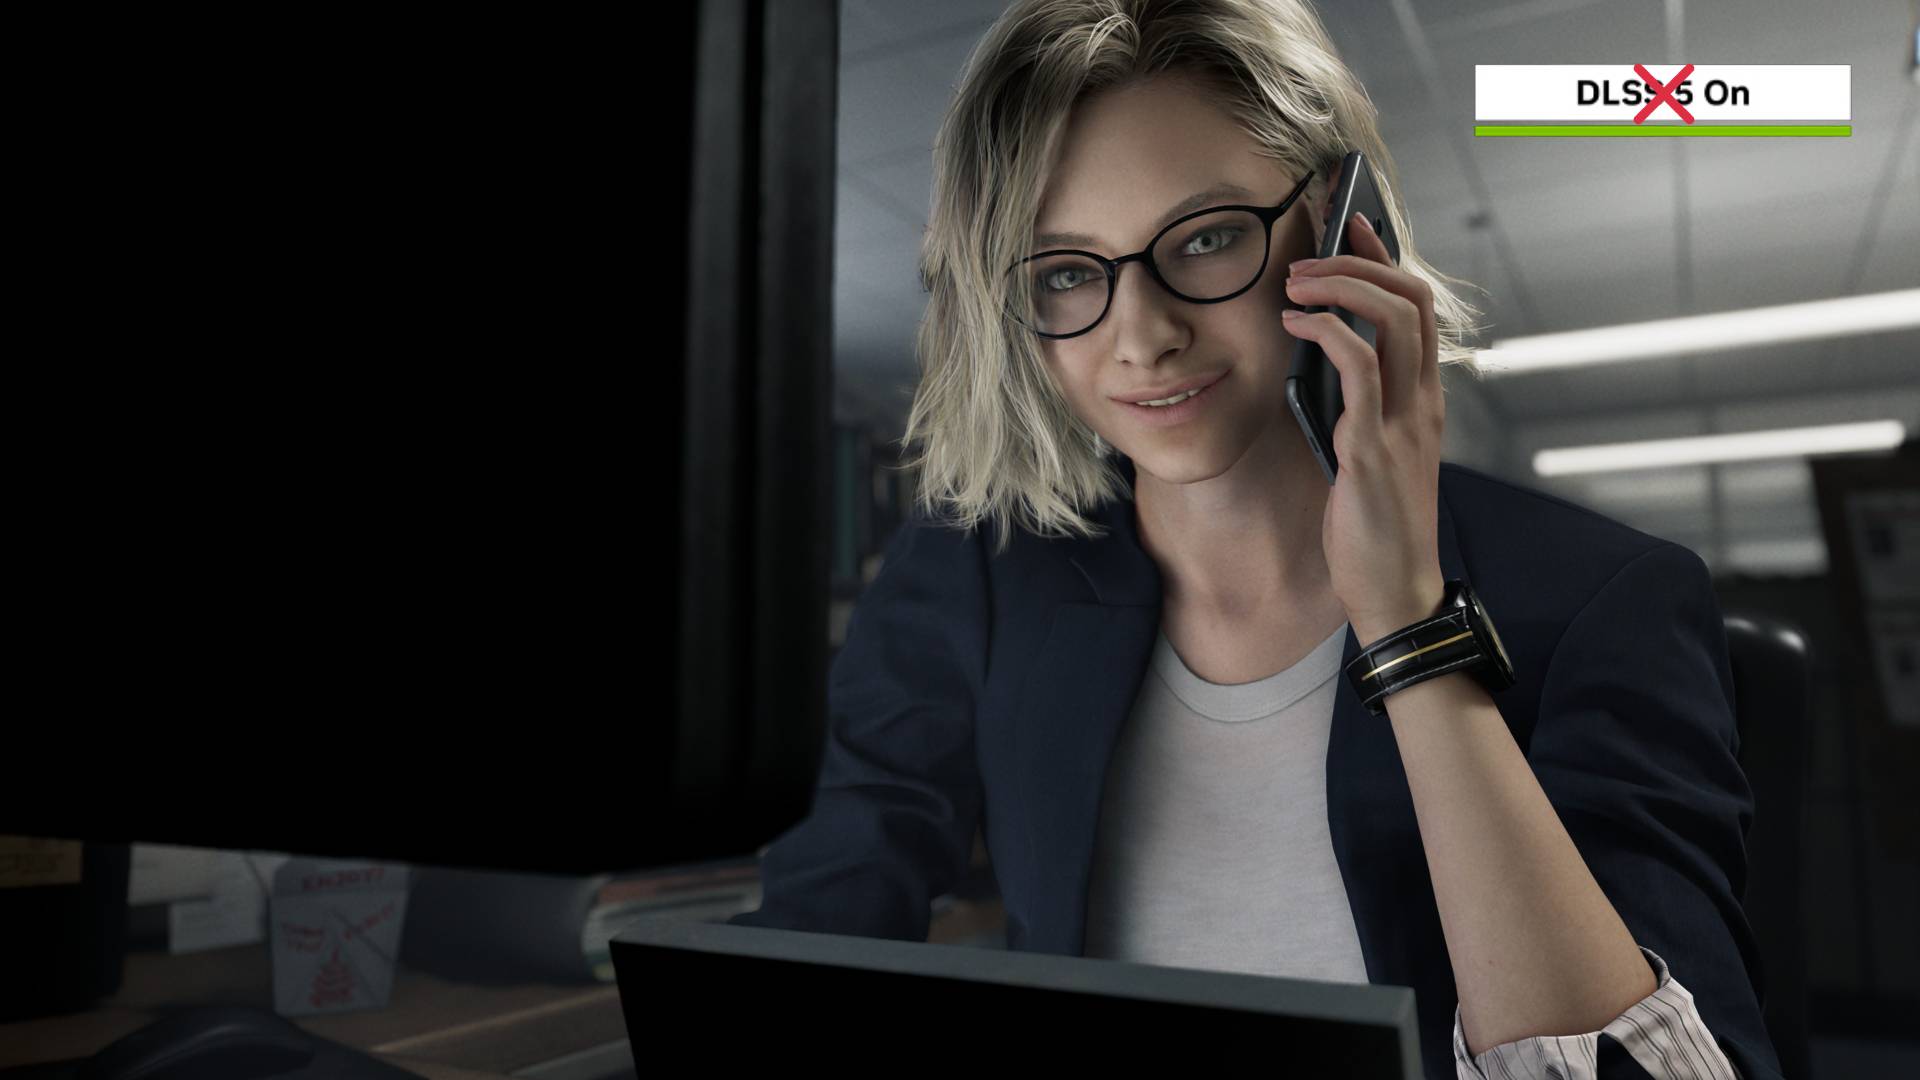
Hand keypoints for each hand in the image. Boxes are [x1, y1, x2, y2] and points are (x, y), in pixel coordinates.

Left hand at [1280, 211, 1445, 645]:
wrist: (1394, 594)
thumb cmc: (1373, 530)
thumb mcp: (1366, 457)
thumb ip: (1352, 410)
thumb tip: (1311, 363)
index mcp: (1425, 403)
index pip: (1419, 309)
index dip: (1386, 260)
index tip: (1351, 227)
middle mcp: (1423, 404)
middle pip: (1413, 299)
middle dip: (1360, 261)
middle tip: (1309, 252)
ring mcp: (1404, 423)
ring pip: (1394, 320)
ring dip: (1340, 286)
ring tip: (1294, 281)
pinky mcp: (1373, 448)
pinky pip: (1360, 368)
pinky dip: (1327, 333)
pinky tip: (1294, 325)